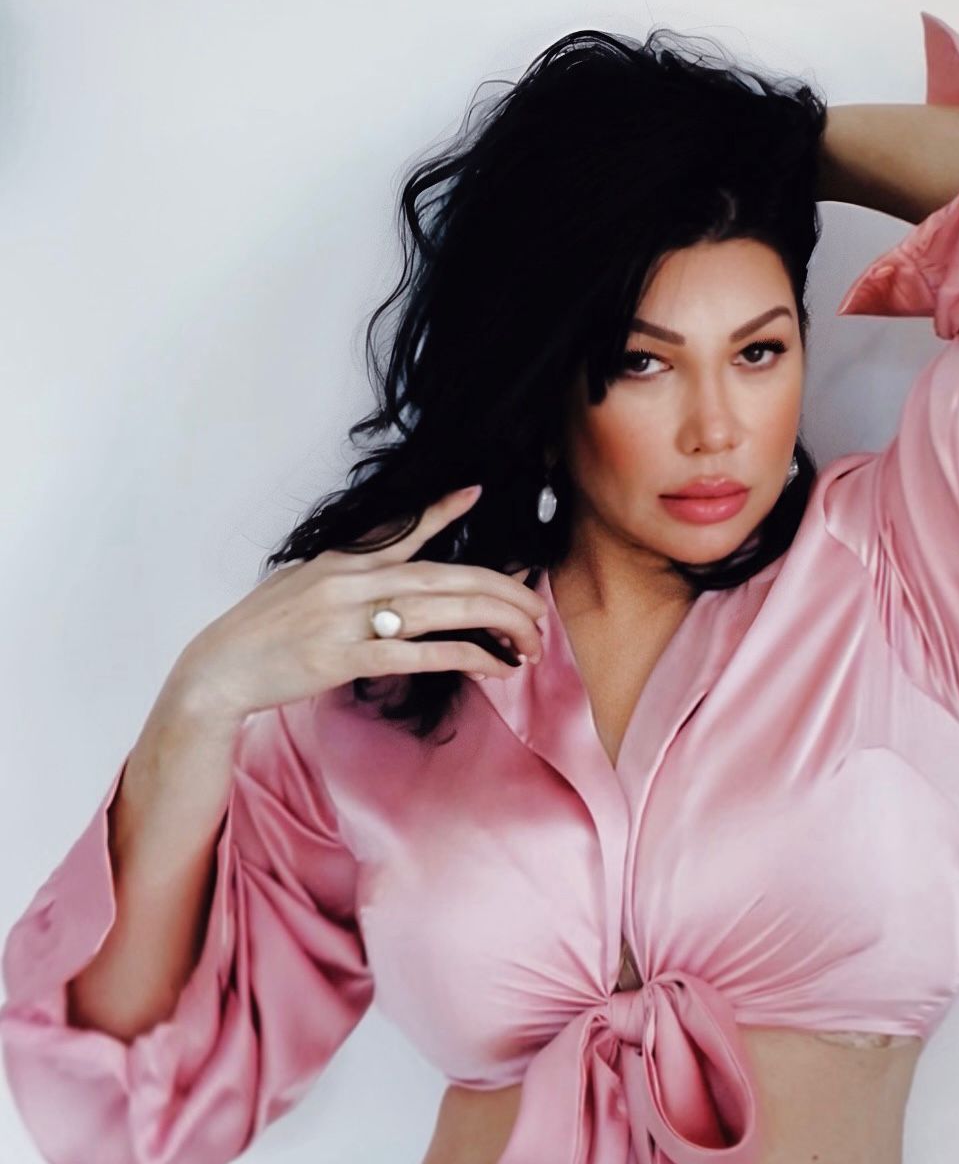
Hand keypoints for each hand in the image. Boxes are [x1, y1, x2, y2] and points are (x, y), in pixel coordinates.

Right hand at [170, 485, 548, 721]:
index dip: (441, 512)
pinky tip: (496, 664)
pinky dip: (464, 656)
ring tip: (533, 639)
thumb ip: (343, 573)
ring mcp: (349, 618)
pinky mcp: (346, 657)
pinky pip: (420, 653)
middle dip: (501, 591)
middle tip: (539, 607)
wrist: (215, 670)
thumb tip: (379, 564)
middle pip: (444, 578)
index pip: (402, 531)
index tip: (475, 492)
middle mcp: (351, 581)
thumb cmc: (260, 632)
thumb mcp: (299, 585)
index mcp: (342, 562)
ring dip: (495, 625)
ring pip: (441, 612)